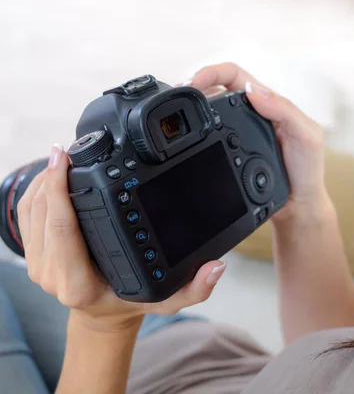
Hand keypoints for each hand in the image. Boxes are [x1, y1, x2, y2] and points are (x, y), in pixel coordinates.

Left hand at [17, 146, 226, 331]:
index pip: (63, 228)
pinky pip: (26, 216)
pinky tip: (50, 175)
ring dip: (41, 180)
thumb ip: (194, 290)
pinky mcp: (33, 254)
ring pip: (29, 211)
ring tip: (60, 157)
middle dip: (50, 177)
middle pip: (42, 214)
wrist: (102, 314)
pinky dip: (35, 190)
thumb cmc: (129, 303)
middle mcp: (52, 276)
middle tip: (67, 150)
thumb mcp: (165, 301)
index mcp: (79, 284)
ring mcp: (38, 265)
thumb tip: (216, 267)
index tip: (65, 159)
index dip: (58, 189)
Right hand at [183, 62, 328, 222]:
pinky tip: (189, 140)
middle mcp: (250, 114)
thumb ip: (286, 111)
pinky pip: (209, 138)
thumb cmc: (306, 170)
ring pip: (208, 112)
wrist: (297, 205)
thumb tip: (253, 91)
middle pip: (214, 89)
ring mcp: (237, 134)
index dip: (211, 72)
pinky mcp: (229, 153)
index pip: (234, 75)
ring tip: (177, 115)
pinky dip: (195, 134)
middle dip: (192, 87)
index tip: (193, 82)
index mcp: (268, 103)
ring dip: (191, 109)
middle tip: (176, 98)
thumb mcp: (306, 136)